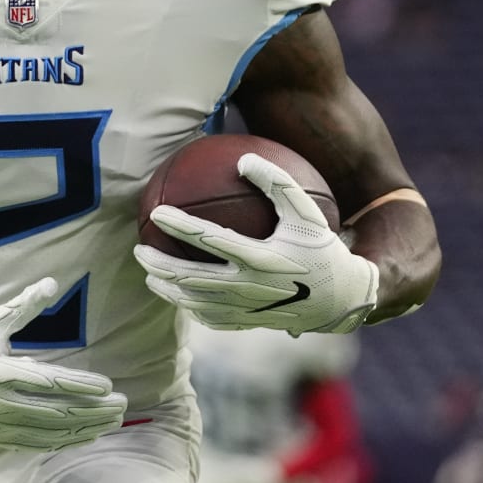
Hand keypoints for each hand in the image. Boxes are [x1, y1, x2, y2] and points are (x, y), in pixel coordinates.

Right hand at [0, 278, 127, 449]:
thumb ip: (23, 306)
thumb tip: (51, 282)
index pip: (49, 382)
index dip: (81, 385)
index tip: (109, 386)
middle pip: (56, 411)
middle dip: (94, 410)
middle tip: (123, 406)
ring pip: (50, 432)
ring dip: (85, 428)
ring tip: (113, 422)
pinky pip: (37, 444)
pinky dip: (64, 441)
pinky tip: (86, 435)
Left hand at [134, 153, 379, 334]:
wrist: (342, 299)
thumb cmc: (323, 248)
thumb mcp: (307, 212)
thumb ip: (277, 183)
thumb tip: (243, 158)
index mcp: (261, 257)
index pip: (209, 238)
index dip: (179, 224)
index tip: (157, 212)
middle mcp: (250, 287)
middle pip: (191, 277)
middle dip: (159, 264)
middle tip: (139, 250)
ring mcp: (247, 310)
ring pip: (195, 303)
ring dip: (167, 289)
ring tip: (148, 275)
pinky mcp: (249, 323)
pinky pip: (211, 320)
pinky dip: (190, 308)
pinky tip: (179, 296)